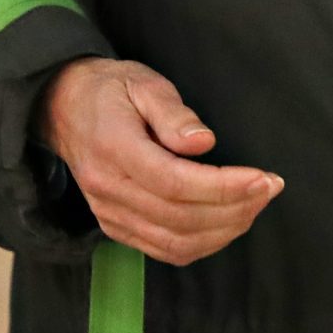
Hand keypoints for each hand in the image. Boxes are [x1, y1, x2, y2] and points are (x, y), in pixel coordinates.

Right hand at [35, 56, 282, 264]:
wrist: (63, 109)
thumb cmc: (110, 91)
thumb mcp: (141, 82)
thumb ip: (172, 112)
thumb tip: (204, 142)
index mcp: (114, 149)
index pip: (174, 182)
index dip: (225, 187)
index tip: (264, 178)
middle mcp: (109, 189)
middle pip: (180, 218)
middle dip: (235, 208)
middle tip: (269, 188)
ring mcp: (110, 214)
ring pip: (175, 241)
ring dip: (224, 230)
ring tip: (255, 204)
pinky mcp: (116, 227)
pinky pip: (164, 250)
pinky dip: (203, 244)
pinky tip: (228, 223)